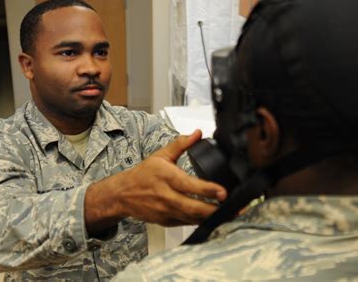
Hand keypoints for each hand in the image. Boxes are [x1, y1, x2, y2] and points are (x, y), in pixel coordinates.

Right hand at [84, 130, 226, 235]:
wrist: (123, 194)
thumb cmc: (143, 175)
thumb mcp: (161, 155)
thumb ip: (181, 144)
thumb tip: (197, 133)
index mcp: (166, 177)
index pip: (189, 185)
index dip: (207, 190)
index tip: (223, 192)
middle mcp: (166, 196)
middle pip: (193, 207)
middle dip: (215, 210)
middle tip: (234, 208)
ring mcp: (166, 211)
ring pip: (192, 218)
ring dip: (211, 218)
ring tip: (230, 214)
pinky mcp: (167, 221)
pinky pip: (187, 223)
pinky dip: (200, 222)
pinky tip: (213, 218)